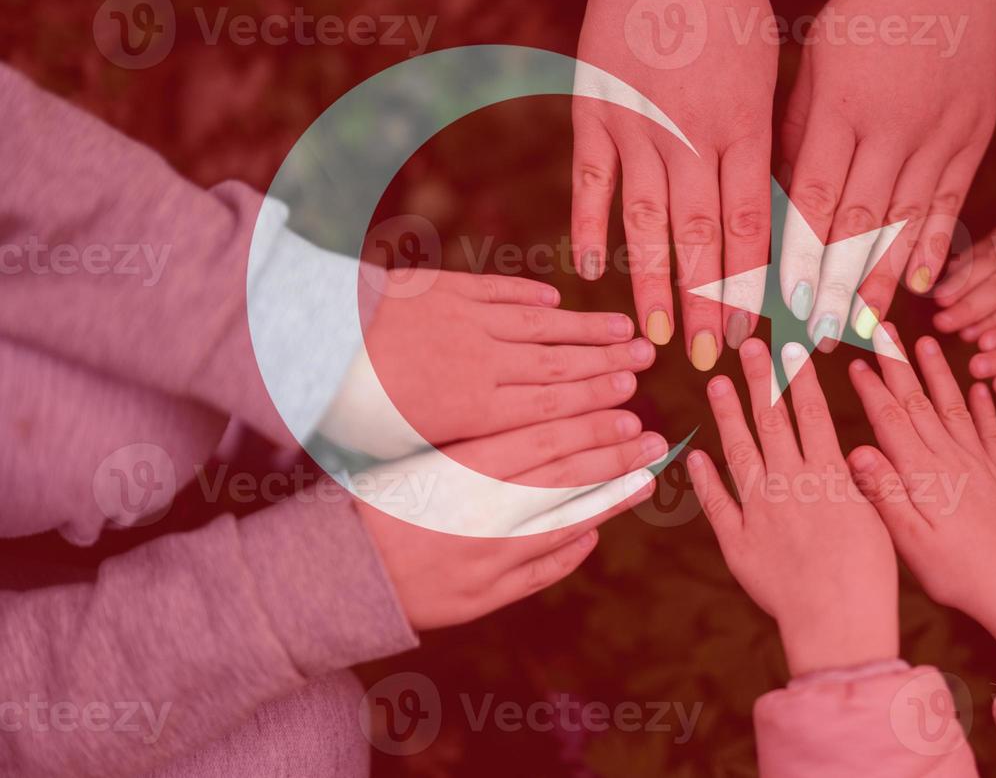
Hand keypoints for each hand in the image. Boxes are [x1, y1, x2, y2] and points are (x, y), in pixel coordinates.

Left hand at [320, 271, 653, 459]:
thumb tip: (511, 470)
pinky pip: (500, 292)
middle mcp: (481, 361)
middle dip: (610, 363)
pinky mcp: (445, 288)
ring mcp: (466, 319)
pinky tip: (557, 302)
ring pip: (541, 325)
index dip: (598, 403)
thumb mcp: (407, 450)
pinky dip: (530, 297)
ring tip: (624, 330)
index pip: (552, 405)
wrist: (307, 344)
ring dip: (586, 328)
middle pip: (560, 363)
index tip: (633, 403)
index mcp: (474, 408)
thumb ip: (465, 455)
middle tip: (650, 360)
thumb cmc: (348, 412)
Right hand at [357, 427, 655, 629]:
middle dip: (613, 455)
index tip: (625, 410)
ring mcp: (487, 559)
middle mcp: (483, 512)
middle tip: (652, 439)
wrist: (331, 578)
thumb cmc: (365, 505)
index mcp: (461, 468)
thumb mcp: (412, 457)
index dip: (590, 424)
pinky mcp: (483, 597)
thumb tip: (523, 418)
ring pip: (563, 523)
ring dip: (608, 500)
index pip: (542, 438)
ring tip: (644, 480)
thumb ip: (468, 442)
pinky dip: (571, 551)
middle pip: (563, 477)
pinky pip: (540, 572)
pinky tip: (595, 533)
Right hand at [573, 0, 776, 370]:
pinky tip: (590, 269)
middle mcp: (691, 132)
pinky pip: (590, 179)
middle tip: (711, 360)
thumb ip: (761, 143)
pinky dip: (589, 225)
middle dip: (709, 305)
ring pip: (646, 221)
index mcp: (745, 122)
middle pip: (702, 237)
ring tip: (656, 337)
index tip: (757, 333)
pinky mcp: (593, 105)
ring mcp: (635, 121)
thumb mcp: (766, 71)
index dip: (752, 287)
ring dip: (653, 283)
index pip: (751, 225)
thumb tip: (765, 217)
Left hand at [687, 338, 898, 675]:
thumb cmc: (871, 576)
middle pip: (772, 420)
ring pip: (740, 451)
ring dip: (728, 413)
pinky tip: (694, 455)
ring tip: (717, 381)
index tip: (789, 348)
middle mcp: (791, 484)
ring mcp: (761, 511)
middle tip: (749, 344)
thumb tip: (853, 449)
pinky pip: (718, 503)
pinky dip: (705, 478)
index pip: (811, 413)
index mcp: (829, 475)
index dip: (799, 378)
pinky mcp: (738, 542)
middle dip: (760, 379)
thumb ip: (862, 482)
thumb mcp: (880, 518)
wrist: (840, 622)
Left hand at [776, 0, 995, 350]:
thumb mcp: (817, 58)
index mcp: (840, 102)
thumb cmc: (871, 7)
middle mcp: (891, 124)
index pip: (812, 197)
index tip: (780, 307)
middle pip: (857, 223)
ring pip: (904, 223)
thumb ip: (798, 128)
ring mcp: (940, 131)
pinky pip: (950, 202)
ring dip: (881, 283)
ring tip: (860, 332)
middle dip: (834, 288)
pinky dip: (933, 248)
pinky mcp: (976, 134)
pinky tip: (919, 289)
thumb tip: (775, 201)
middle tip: (813, 341)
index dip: (798, 258)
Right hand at [844, 328, 995, 663]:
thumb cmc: (959, 574)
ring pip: (953, 406)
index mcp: (923, 474)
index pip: (891, 419)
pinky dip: (983, 406)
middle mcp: (951, 459)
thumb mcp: (911, 543)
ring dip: (938, 372)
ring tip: (925, 342)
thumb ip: (885, 494)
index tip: (854, 361)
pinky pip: (990, 430)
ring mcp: (979, 464)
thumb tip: (856, 450)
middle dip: (898, 364)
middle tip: (883, 330)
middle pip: (919, 401)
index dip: (871, 388)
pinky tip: (979, 386)